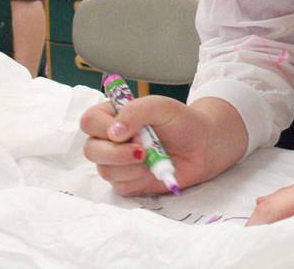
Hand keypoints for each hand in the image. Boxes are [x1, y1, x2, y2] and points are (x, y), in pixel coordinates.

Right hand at [80, 95, 245, 196]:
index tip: (126, 131)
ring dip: (132, 166)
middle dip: (116, 153)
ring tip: (153, 156)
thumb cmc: (182, 122)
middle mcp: (110, 140)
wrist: (204, 146)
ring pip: (105, 171)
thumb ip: (136, 111)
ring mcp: (117, 163)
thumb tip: (113, 132)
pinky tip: (153, 169)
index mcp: (113, 116)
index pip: (89, 122)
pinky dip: (139, 179)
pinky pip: (121, 186)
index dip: (103, 128)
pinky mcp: (128, 183)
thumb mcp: (161, 106)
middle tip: (143, 149)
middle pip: (91, 150)